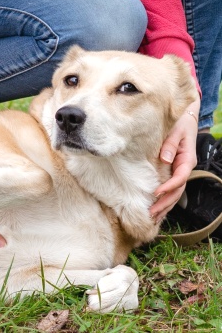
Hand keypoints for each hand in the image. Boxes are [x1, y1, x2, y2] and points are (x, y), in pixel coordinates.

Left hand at [150, 99, 199, 222]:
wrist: (184, 119)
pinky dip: (165, 199)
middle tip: (151, 213)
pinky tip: (157, 208)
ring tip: (153, 217)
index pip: (180, 177)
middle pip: (177, 190)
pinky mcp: (173, 171)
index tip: (156, 193)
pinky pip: (171, 188)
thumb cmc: (179, 123)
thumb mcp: (175, 131)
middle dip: (165, 203)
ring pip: (175, 193)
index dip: (169, 186)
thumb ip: (170, 145)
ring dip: (165, 206)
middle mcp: (184, 168)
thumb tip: (164, 160)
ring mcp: (179, 171)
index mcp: (187, 160)